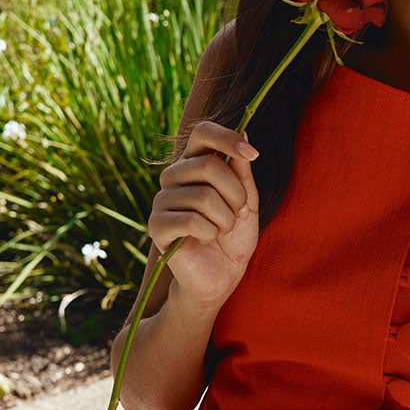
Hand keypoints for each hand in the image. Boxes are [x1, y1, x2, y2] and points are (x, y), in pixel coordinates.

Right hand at [148, 120, 260, 308]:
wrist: (221, 276)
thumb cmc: (233, 237)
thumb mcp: (247, 202)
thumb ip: (243, 171)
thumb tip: (245, 133)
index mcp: (194, 164)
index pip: (202, 133)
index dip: (227, 138)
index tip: (253, 154)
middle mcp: (174, 177)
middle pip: (209, 165)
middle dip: (236, 193)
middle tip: (239, 213)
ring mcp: (162, 200)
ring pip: (203, 196)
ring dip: (225, 219)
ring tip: (222, 230)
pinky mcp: (157, 225)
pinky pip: (190, 220)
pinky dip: (209, 232)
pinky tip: (206, 238)